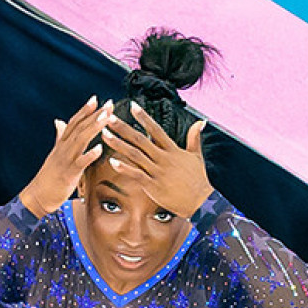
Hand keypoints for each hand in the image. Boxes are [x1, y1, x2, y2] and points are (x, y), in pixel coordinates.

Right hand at [19, 95, 111, 215]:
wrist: (37, 197)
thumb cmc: (48, 177)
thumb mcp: (55, 154)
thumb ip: (59, 137)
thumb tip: (59, 121)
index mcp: (61, 145)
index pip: (73, 123)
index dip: (84, 111)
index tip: (95, 99)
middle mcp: (63, 149)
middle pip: (79, 127)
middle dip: (95, 115)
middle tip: (109, 104)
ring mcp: (65, 160)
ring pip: (81, 140)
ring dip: (94, 127)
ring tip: (106, 117)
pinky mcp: (68, 174)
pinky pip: (80, 163)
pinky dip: (89, 155)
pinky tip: (99, 148)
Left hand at [100, 102, 210, 217]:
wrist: (202, 201)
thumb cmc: (198, 180)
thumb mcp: (197, 156)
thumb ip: (194, 137)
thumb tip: (201, 121)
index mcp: (172, 150)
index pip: (156, 129)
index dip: (144, 117)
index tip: (132, 106)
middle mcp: (163, 158)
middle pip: (140, 139)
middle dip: (123, 128)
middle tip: (109, 117)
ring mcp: (157, 171)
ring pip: (135, 155)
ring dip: (118, 144)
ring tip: (104, 135)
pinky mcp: (153, 185)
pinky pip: (136, 174)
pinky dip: (125, 168)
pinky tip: (112, 162)